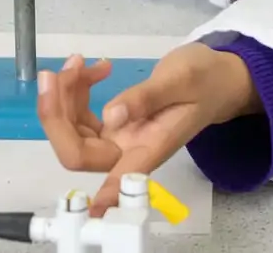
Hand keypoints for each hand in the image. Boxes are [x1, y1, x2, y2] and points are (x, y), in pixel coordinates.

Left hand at [37, 45, 257, 213]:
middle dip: (56, 112)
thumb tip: (110, 117)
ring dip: (64, 94)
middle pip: (78, 149)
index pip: (117, 180)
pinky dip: (77, 89)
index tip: (87, 211)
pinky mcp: (114, 124)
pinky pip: (81, 114)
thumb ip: (147, 98)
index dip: (101, 198)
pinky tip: (92, 68)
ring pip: (73, 129)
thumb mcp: (181, 79)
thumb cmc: (206, 79)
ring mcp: (119, 137)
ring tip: (79, 61)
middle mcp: (129, 149)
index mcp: (151, 148)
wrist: (216, 76)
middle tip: (58, 71)